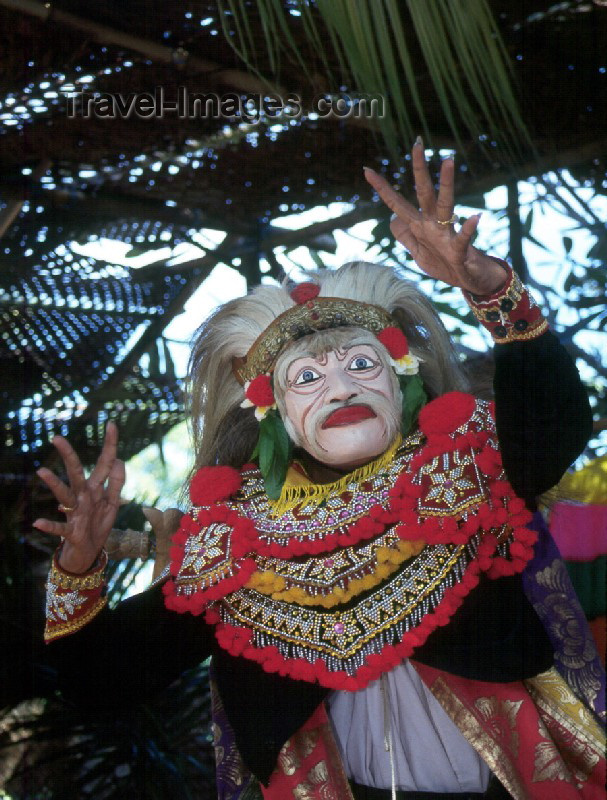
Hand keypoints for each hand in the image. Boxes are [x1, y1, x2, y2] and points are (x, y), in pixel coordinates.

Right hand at [34, 422, 124, 573]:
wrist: (87, 552)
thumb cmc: (98, 524)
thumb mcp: (113, 502)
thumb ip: (117, 482)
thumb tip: (119, 459)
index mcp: (96, 489)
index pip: (104, 463)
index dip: (110, 445)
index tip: (111, 423)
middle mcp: (83, 497)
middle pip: (77, 473)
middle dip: (69, 456)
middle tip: (56, 438)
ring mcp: (76, 514)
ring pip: (65, 496)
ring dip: (54, 485)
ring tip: (41, 471)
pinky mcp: (72, 532)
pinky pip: (59, 528)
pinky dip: (50, 525)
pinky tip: (37, 522)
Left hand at [364, 138, 506, 294]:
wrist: (472, 281)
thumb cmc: (446, 265)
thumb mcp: (418, 253)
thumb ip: (405, 236)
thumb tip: (391, 219)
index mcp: (419, 227)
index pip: (397, 204)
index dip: (382, 189)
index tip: (367, 170)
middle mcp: (432, 225)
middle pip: (423, 193)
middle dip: (419, 169)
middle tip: (417, 143)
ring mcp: (447, 235)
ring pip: (446, 205)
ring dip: (447, 184)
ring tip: (449, 161)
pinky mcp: (460, 251)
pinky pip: (464, 238)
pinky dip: (469, 229)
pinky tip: (476, 217)